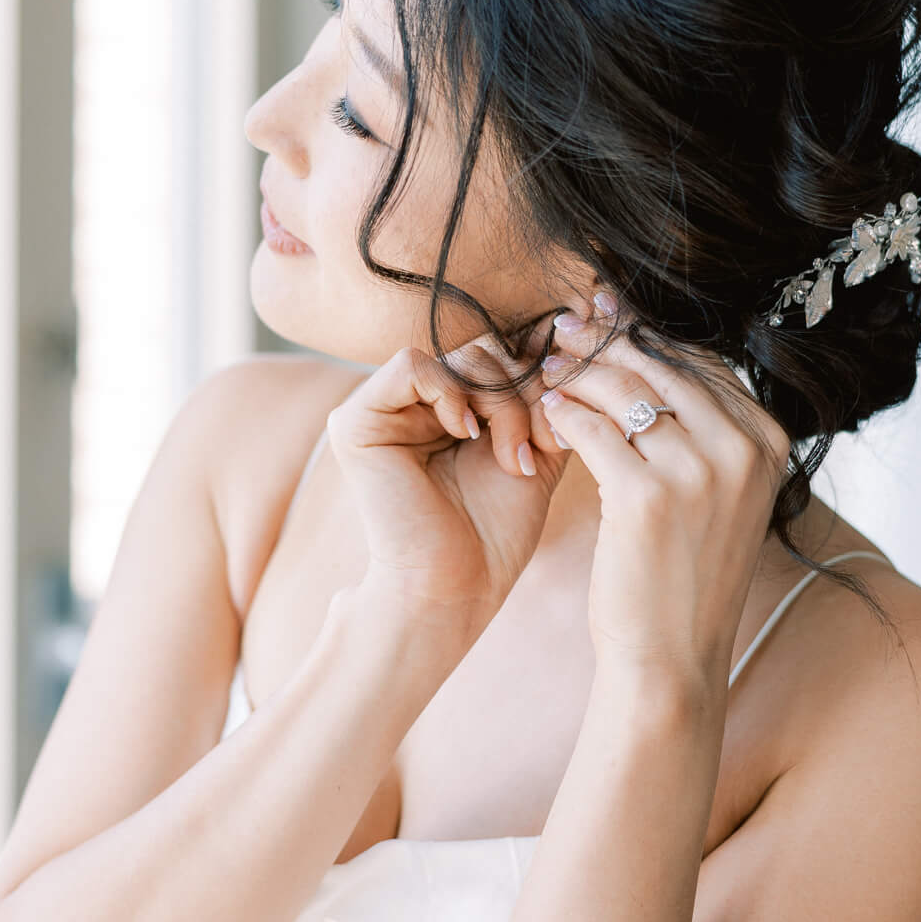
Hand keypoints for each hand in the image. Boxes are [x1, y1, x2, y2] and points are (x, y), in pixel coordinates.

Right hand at [326, 333, 569, 643]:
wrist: (455, 589)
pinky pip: (411, 364)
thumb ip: (542, 397)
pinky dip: (450, 393)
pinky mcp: (356, 420)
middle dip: (520, 395)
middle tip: (530, 451)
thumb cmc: (493, 533)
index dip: (537, 370)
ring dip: (498, 403)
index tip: (564, 402)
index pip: (499, 357)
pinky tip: (465, 436)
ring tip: (510, 458)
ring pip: (457, 356)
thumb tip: (564, 333)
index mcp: (449, 410)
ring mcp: (382, 410)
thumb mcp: (535, 450)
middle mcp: (413, 405)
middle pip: (483, 351)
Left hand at [539, 297, 791, 691]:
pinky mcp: (646, 497)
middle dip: (606, 339)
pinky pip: (591, 429)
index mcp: (768, 443)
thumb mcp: (718, 494)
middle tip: (564, 326)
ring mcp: (698, 472)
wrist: (672, 656)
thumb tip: (656, 353)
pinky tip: (545, 409)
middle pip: (661, 366)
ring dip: (579, 370)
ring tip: (549, 366)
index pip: (702, 362)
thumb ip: (704, 430)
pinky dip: (563, 413)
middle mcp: (742, 451)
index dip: (648, 333)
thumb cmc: (684, 574)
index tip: (607, 310)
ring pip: (623, 389)